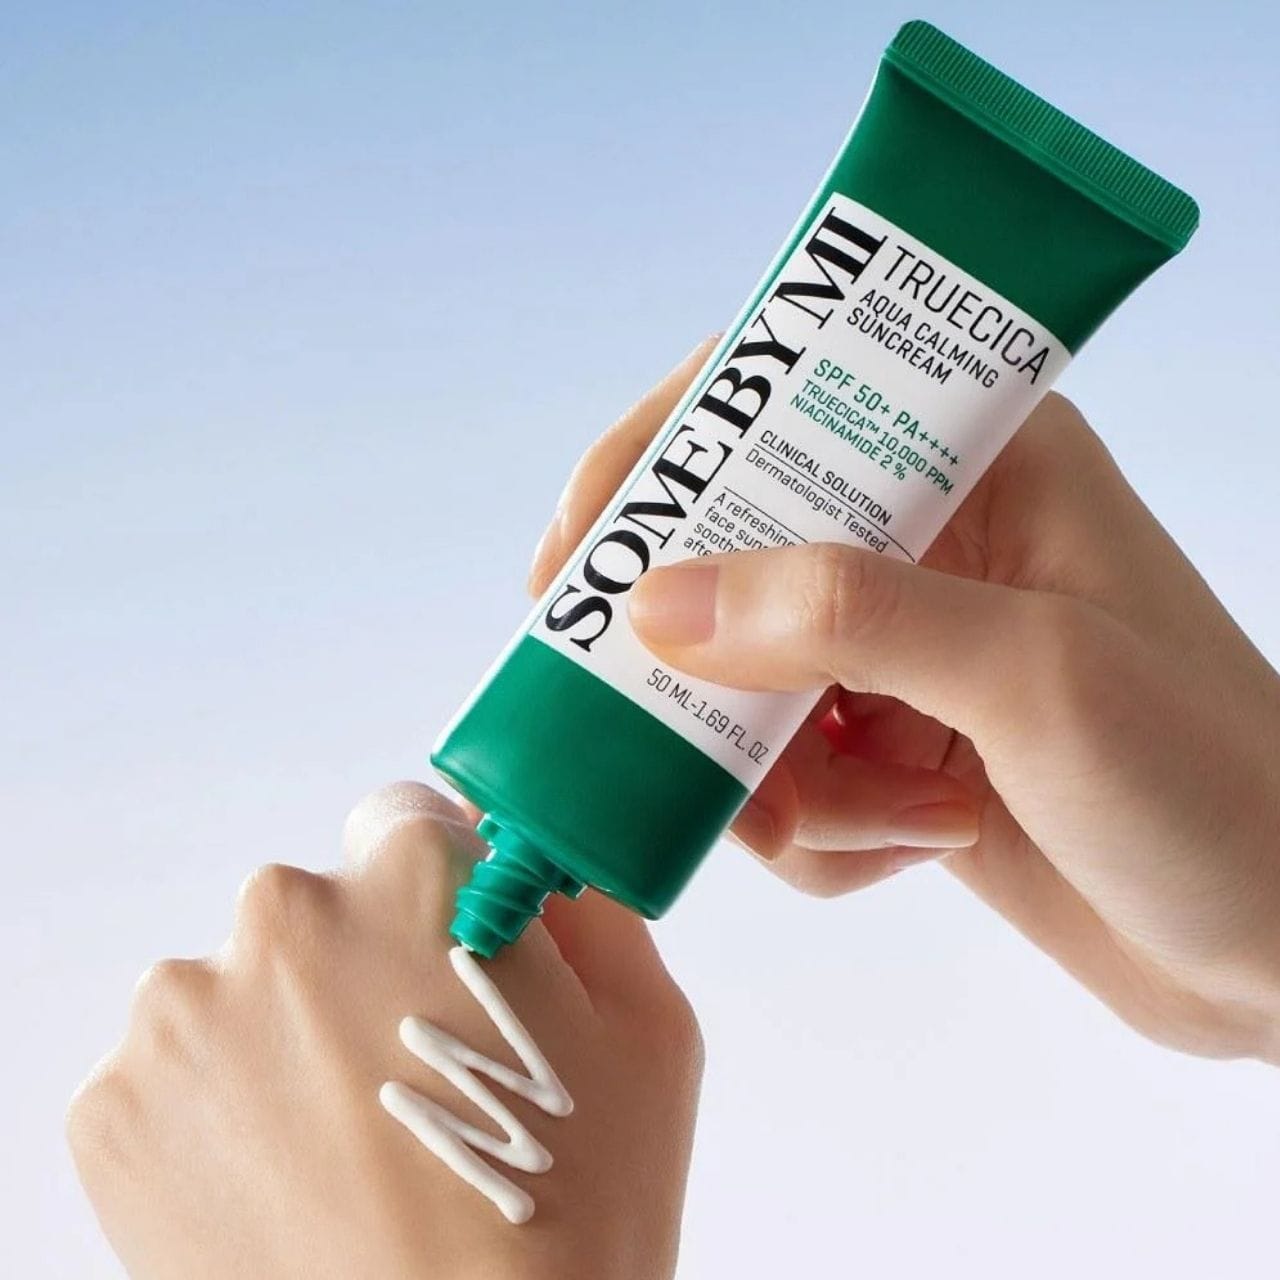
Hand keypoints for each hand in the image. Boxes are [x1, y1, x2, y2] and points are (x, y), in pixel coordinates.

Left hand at [67, 783, 701, 1279]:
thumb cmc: (571, 1213)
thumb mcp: (648, 1033)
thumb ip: (595, 911)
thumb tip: (549, 863)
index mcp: (415, 874)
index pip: (405, 817)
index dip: (435, 888)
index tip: (447, 954)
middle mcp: (283, 915)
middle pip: (317, 907)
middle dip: (360, 964)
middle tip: (407, 1073)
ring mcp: (184, 1012)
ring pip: (242, 989)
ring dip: (282, 1039)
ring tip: (345, 1144)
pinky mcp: (115, 1108)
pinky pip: (177, 1073)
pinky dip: (220, 1113)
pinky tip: (286, 1182)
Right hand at [530, 340, 1279, 1063]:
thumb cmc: (1212, 782)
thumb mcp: (1036, 679)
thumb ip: (848, 620)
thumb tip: (660, 602)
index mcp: (982, 459)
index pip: (782, 400)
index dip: (663, 458)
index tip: (574, 553)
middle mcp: (932, 540)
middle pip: (738, 559)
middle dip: (708, 665)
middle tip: (671, 730)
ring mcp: (909, 650)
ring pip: (750, 688)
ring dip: (787, 777)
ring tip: (889, 820)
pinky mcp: (898, 746)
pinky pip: (789, 775)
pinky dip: (827, 830)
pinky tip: (919, 847)